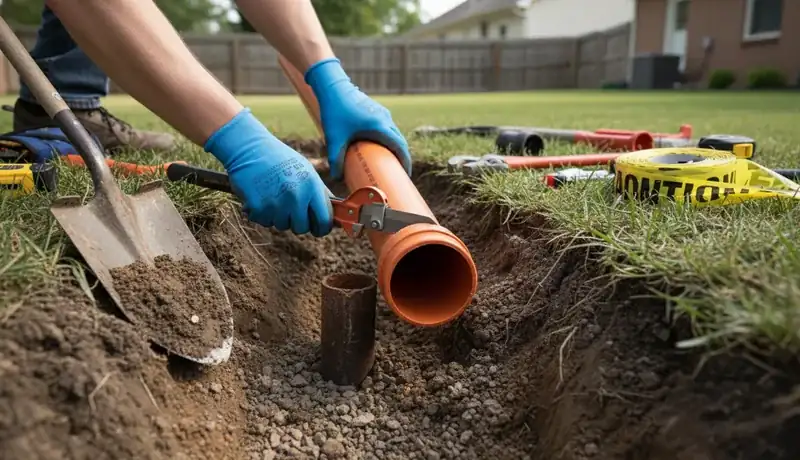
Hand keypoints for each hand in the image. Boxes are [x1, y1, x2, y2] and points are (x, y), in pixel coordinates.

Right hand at [204, 108, 332, 236]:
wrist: (248, 149)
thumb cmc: (280, 159)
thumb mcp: (306, 170)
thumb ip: (320, 192)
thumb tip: (335, 214)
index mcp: (311, 185)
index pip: (324, 220)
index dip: (322, 228)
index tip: (318, 229)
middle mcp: (296, 195)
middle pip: (302, 228)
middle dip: (297, 222)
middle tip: (290, 209)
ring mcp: (277, 203)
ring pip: (282, 226)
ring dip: (278, 216)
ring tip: (273, 196)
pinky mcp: (259, 208)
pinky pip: (265, 222)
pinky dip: (262, 214)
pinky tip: (261, 197)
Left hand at [305, 58, 410, 180]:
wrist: (332, 86)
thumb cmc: (334, 111)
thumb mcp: (334, 138)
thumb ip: (335, 160)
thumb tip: (337, 178)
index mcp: (379, 126)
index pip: (399, 147)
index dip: (405, 162)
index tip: (406, 175)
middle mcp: (385, 119)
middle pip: (400, 141)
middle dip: (402, 157)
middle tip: (398, 174)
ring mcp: (382, 113)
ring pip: (395, 134)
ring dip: (396, 148)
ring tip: (390, 162)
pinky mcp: (377, 111)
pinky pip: (389, 128)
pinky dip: (390, 139)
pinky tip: (381, 148)